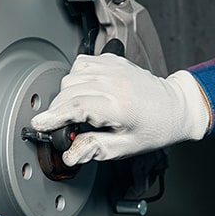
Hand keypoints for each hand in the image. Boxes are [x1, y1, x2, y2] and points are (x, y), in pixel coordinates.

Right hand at [31, 54, 210, 165]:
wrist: (175, 107)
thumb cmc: (154, 128)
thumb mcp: (124, 148)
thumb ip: (94, 149)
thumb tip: (70, 155)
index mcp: (119, 106)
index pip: (76, 107)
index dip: (53, 117)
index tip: (40, 125)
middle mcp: (115, 82)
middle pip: (68, 92)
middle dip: (59, 111)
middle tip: (68, 127)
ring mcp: (113, 68)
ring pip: (70, 77)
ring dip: (66, 95)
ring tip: (80, 110)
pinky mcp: (112, 60)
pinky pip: (80, 64)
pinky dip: (76, 78)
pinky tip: (85, 91)